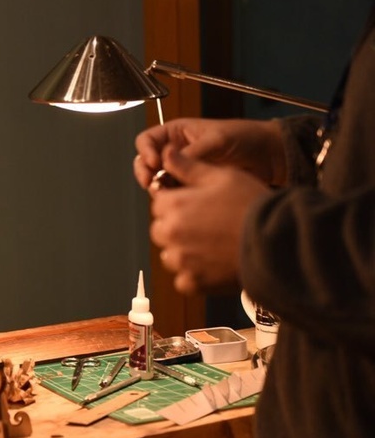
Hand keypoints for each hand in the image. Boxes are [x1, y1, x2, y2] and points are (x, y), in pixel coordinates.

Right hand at [134, 118, 285, 189]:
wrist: (267, 155)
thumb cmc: (245, 137)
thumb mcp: (216, 140)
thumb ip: (191, 151)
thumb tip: (167, 163)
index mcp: (176, 132)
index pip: (147, 140)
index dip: (146, 151)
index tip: (155, 163)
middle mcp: (175, 150)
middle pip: (145, 161)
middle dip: (145, 172)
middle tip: (152, 182)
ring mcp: (182, 168)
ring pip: (157, 179)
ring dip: (158, 186)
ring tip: (167, 191)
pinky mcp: (191, 184)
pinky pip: (173, 191)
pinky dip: (171, 196)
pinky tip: (179, 198)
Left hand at [149, 147, 270, 293]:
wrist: (278, 241)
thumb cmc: (251, 204)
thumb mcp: (222, 176)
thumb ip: (188, 167)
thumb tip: (165, 154)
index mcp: (173, 206)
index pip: (160, 204)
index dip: (178, 203)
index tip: (198, 206)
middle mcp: (171, 234)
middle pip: (161, 230)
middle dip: (178, 227)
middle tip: (207, 226)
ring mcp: (180, 261)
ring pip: (170, 255)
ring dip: (185, 251)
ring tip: (213, 245)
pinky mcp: (192, 282)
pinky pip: (183, 279)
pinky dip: (195, 275)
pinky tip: (215, 264)